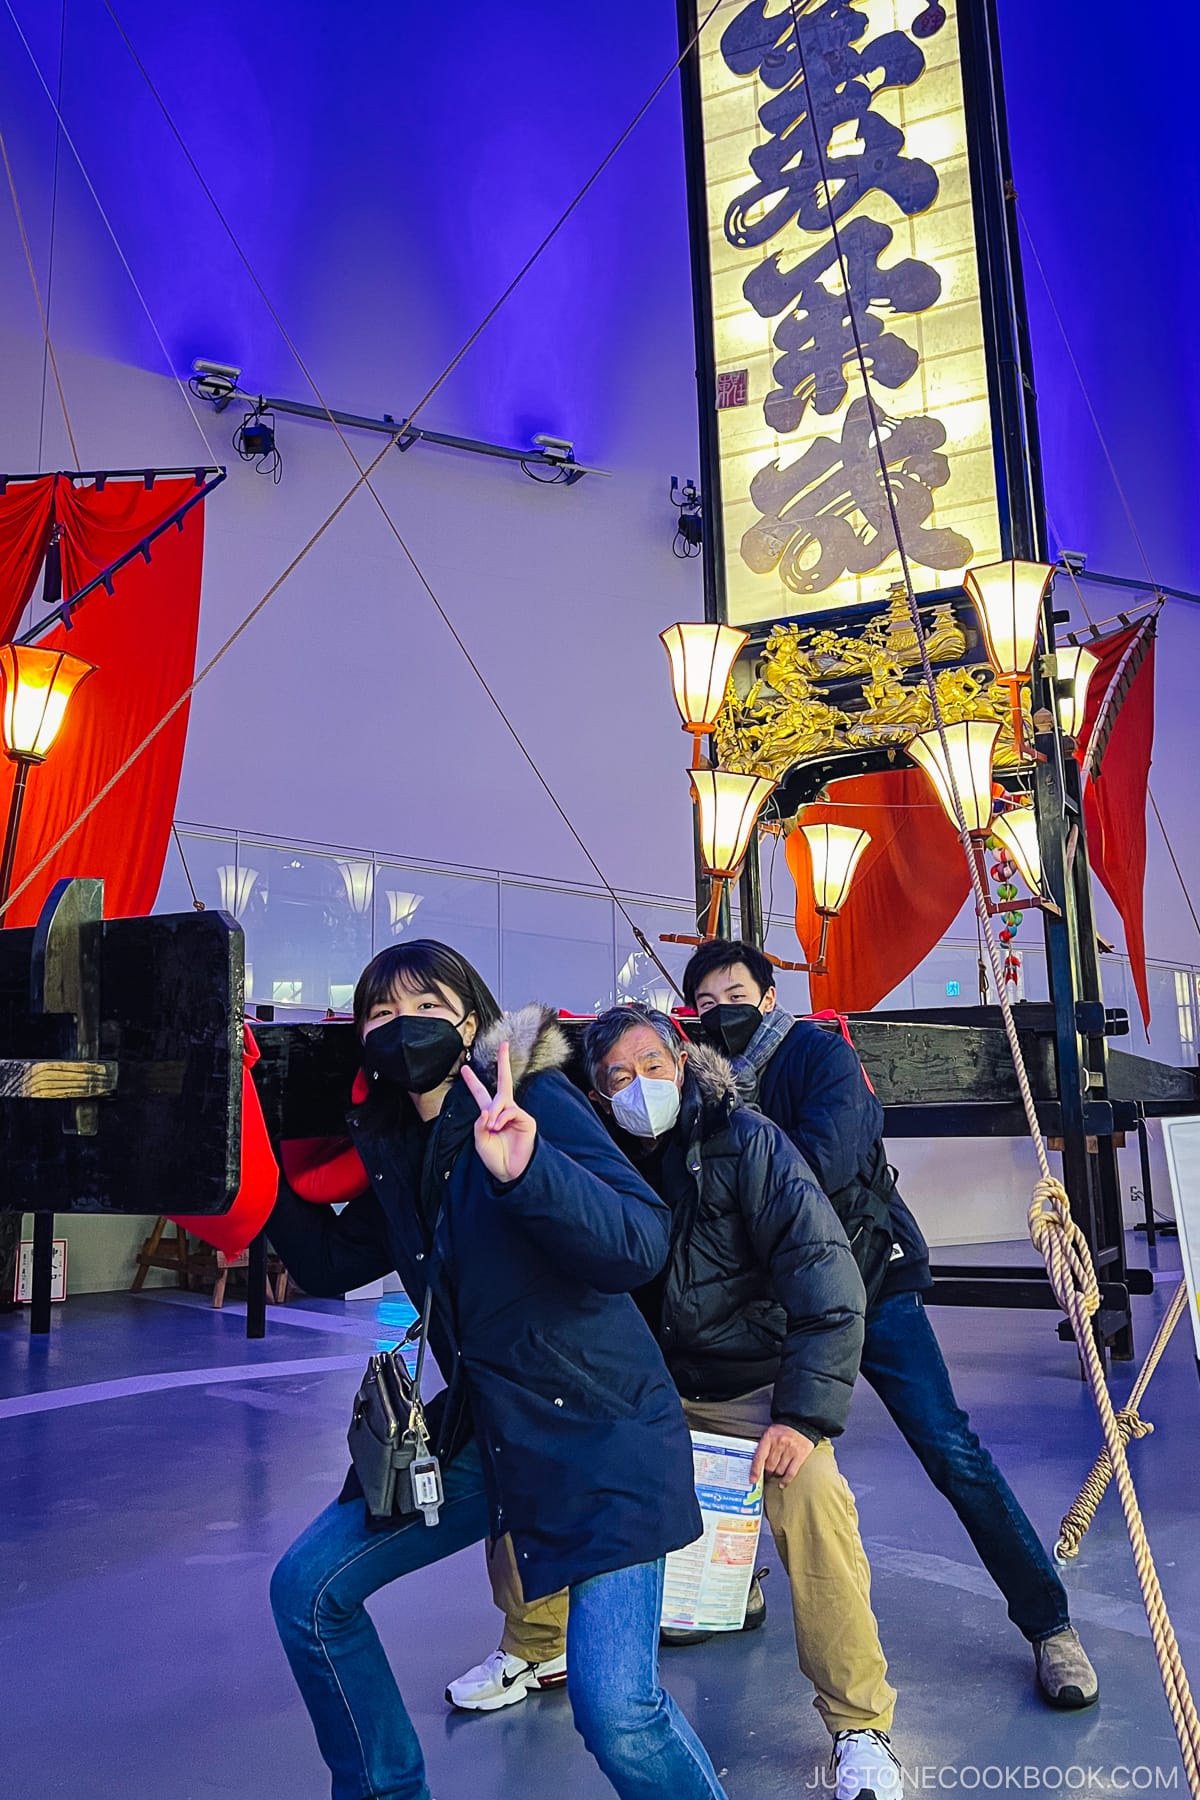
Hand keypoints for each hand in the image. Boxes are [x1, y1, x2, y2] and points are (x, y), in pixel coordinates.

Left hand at [461, 1041, 537, 1184]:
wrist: (510, 1172)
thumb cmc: (494, 1159)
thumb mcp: (480, 1142)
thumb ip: (479, 1125)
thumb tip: (487, 1110)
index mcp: (489, 1115)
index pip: (480, 1094)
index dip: (472, 1082)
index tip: (464, 1069)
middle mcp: (503, 1111)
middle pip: (504, 1081)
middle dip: (503, 1062)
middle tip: (504, 1044)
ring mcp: (515, 1114)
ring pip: (503, 1100)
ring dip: (494, 1112)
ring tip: (492, 1128)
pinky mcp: (525, 1120)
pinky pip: (511, 1110)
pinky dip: (502, 1117)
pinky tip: (499, 1126)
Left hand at [750, 1423, 814, 1488]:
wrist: (801, 1422)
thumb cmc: (783, 1430)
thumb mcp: (770, 1433)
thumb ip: (764, 1446)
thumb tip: (757, 1465)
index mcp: (769, 1437)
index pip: (760, 1457)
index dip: (755, 1471)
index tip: (752, 1480)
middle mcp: (780, 1443)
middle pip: (770, 1466)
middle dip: (767, 1472)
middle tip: (767, 1474)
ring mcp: (790, 1450)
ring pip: (779, 1471)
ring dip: (776, 1475)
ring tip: (775, 1474)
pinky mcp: (800, 1455)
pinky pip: (791, 1472)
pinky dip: (786, 1480)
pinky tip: (782, 1483)